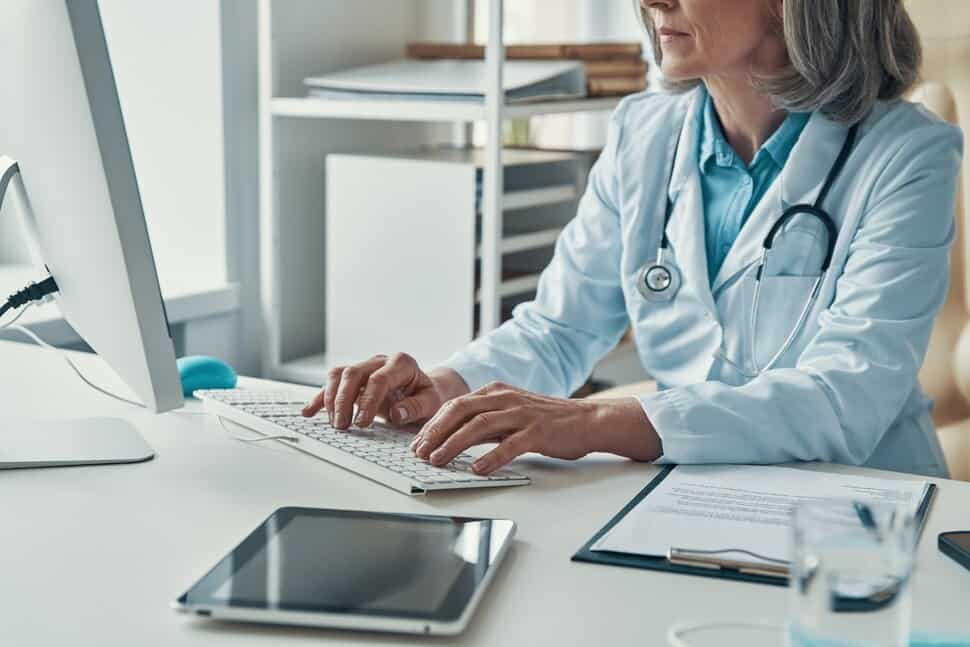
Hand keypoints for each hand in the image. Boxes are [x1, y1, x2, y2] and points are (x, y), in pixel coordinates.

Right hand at [301, 353, 468, 428]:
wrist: (423, 388)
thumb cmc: (427, 395)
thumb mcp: (431, 402)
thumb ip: (416, 407)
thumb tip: (397, 413)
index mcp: (401, 364)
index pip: (379, 379)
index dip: (368, 401)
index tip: (362, 423)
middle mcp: (379, 361)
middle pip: (353, 373)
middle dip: (344, 401)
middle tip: (343, 426)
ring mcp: (365, 367)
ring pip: (339, 375)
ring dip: (331, 399)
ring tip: (334, 424)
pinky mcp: (354, 378)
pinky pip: (332, 383)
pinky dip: (320, 397)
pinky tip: (309, 411)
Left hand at [410, 382, 661, 474]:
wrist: (588, 419)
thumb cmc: (547, 420)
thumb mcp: (511, 412)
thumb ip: (486, 420)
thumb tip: (454, 438)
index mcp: (496, 392)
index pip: (455, 405)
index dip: (433, 424)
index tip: (417, 443)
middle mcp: (505, 398)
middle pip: (460, 411)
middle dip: (435, 432)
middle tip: (419, 452)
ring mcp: (522, 414)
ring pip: (479, 426)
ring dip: (454, 444)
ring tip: (437, 461)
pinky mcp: (538, 432)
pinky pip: (510, 445)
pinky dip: (490, 458)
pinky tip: (477, 469)